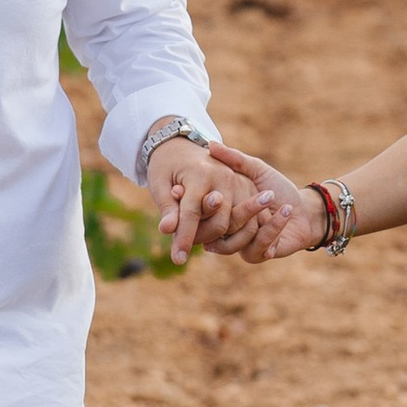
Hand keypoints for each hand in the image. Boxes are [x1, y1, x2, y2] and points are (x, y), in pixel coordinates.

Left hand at [146, 137, 265, 263]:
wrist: (182, 146)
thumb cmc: (166, 167)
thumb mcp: (159, 185)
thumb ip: (168, 208)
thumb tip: (167, 231)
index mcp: (201, 174)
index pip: (192, 214)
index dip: (184, 239)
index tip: (177, 260)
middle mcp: (225, 177)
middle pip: (219, 223)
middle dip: (202, 238)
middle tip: (184, 242)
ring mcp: (240, 182)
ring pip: (235, 224)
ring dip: (217, 237)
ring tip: (196, 234)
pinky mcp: (247, 187)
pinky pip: (246, 219)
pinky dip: (231, 231)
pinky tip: (212, 233)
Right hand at [204, 144, 328, 262]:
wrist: (304, 211)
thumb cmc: (278, 190)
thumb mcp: (257, 171)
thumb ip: (235, 160)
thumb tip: (210, 146)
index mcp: (221, 210)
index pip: (199, 211)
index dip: (197, 201)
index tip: (196, 189)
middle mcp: (225, 230)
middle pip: (212, 228)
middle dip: (221, 211)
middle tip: (229, 195)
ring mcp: (239, 245)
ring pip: (233, 239)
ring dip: (252, 215)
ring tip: (270, 197)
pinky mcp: (256, 255)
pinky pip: (258, 246)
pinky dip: (273, 228)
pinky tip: (285, 211)